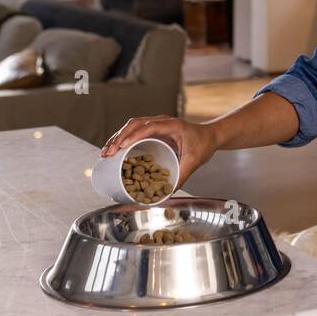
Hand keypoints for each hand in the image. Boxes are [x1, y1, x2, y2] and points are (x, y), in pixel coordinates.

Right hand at [99, 115, 216, 188]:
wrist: (211, 136)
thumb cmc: (204, 145)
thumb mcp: (194, 161)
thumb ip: (182, 176)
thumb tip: (167, 194)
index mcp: (172, 125)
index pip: (148, 127)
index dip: (133, 136)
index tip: (121, 147)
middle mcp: (162, 121)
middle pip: (135, 124)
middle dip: (119, 138)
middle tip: (108, 153)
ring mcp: (156, 123)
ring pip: (132, 126)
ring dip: (117, 137)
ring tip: (105, 153)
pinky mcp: (153, 129)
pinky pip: (135, 130)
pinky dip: (123, 138)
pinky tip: (114, 150)